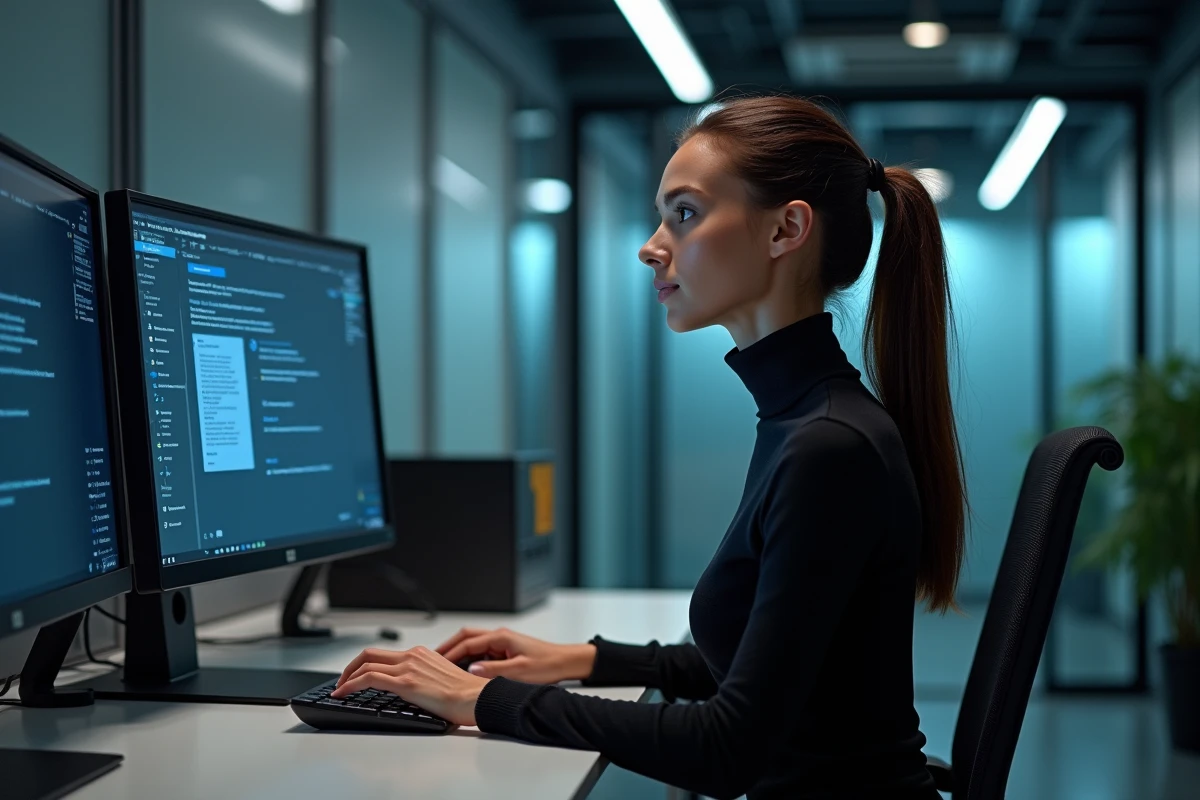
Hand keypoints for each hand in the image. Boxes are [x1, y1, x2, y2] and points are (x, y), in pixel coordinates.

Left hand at [333, 646, 489, 726]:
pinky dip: (350, 685)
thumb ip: (424, 678)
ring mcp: (408, 668)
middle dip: (350, 667)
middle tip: (342, 681)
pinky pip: (368, 678)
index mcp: (421, 654)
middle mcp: (413, 656)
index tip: (357, 676)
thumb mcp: (441, 679)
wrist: (477, 698)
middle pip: (370, 654)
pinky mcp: (406, 683)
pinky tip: (343, 694)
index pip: (385, 654)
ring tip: (339, 691)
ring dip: (346, 677)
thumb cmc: (466, 695)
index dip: (365, 664)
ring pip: (365, 664)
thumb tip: (412, 690)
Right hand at [435, 627, 596, 683]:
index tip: (436, 663)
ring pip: (473, 643)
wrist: (566, 661)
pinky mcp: (505, 650)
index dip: (450, 653)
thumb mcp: (520, 672)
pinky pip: (482, 651)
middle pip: (466, 637)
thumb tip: (472, 670)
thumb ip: (494, 671)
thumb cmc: (547, 665)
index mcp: (501, 637)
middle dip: (448, 646)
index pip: (467, 642)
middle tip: (432, 659)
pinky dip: (469, 657)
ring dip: (458, 651)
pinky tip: (464, 670)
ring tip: (443, 665)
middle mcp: (499, 636)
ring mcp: (502, 642)